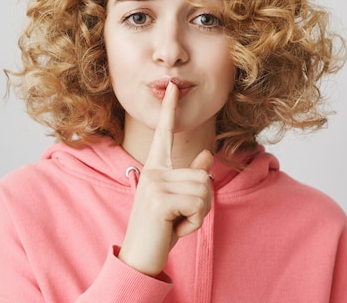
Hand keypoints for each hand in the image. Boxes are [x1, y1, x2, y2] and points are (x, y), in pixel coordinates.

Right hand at [118, 82, 213, 275]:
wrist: (139, 258)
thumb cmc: (159, 229)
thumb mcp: (177, 202)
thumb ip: (190, 177)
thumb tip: (206, 156)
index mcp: (155, 169)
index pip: (163, 135)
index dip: (168, 111)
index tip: (172, 88)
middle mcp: (152, 172)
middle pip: (202, 175)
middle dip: (202, 203)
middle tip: (180, 218)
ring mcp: (154, 184)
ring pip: (203, 189)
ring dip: (199, 214)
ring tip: (176, 223)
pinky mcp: (159, 200)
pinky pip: (198, 205)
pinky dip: (194, 223)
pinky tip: (174, 230)